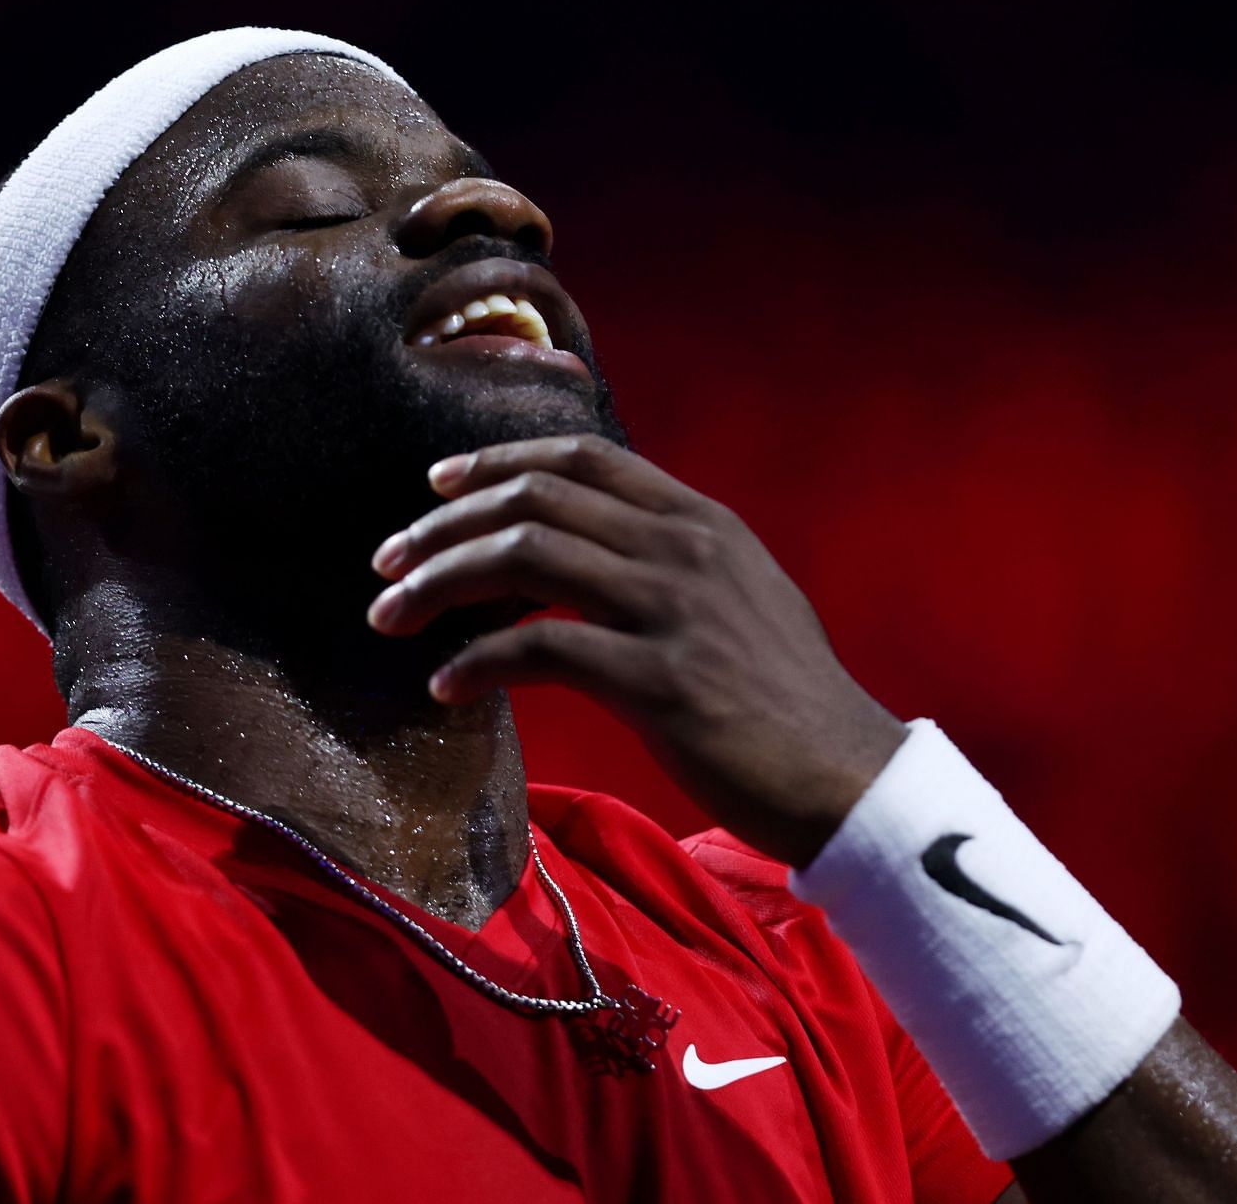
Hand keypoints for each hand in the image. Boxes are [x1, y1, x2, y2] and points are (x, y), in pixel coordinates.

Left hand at [366, 434, 907, 866]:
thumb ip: (674, 563)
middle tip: (387, 561)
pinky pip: (536, 648)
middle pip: (533, 501)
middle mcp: (684, 549)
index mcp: (702, 523)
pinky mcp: (657, 681)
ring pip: (522, 558)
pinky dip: (475, 661)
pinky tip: (444, 685)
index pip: (581, 459)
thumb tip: (593, 553)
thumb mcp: (744, 599)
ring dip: (438, 583)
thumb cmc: (790, 701)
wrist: (849, 779)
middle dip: (443, 525)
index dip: (498, 461)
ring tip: (390, 616)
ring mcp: (671, 610)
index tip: (438, 484)